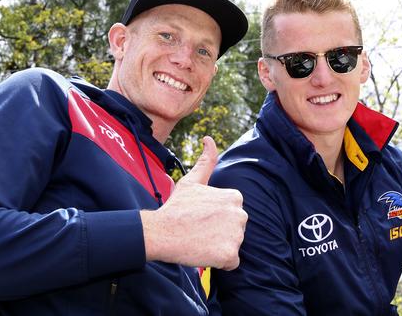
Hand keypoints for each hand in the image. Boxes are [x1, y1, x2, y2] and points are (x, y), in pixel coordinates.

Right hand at [141, 136, 247, 269]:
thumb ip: (206, 160)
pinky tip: (204, 252)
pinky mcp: (230, 254)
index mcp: (235, 197)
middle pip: (234, 230)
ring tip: (199, 240)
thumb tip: (209, 138)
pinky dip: (219, 262)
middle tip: (198, 231)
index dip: (215, 220)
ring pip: (232, 245)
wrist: (161, 231)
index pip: (232, 215)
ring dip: (218, 247)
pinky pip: (231, 262)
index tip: (199, 218)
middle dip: (219, 233)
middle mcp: (241, 214)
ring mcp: (236, 234)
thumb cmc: (176, 207)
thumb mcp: (192, 181)